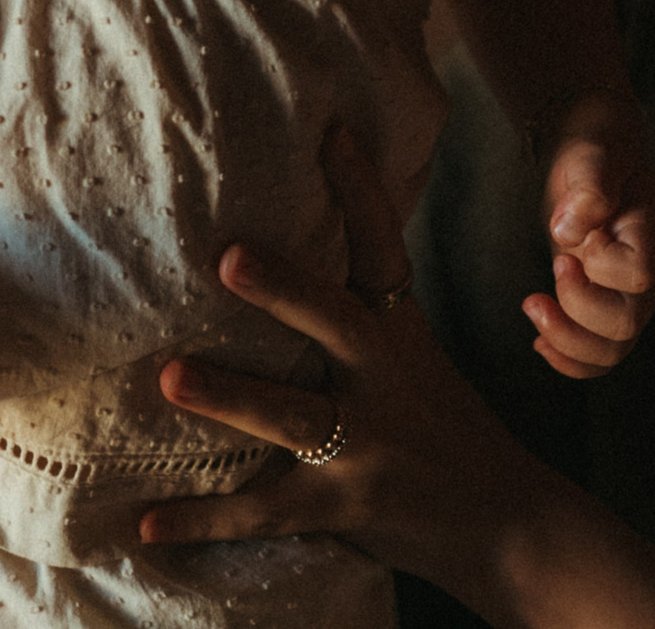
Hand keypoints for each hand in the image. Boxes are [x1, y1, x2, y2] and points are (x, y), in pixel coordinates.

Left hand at [141, 129, 551, 584]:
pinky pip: (266, 512)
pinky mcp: (345, 505)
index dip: (360, 189)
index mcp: (397, 333)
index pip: (381, 249)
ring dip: (231, 396)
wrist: (505, 519)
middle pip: (333, 322)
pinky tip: (148, 524)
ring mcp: (368, 443)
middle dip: (282, 289)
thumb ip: (361, 319)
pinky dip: (206, 520)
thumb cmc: (442, 429)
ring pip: (294, 414)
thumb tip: (278, 262)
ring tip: (170, 378)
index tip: (331, 130)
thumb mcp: (414, 360)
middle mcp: (386, 378)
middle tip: (227, 256)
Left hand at [529, 86, 654, 377]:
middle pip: (626, 325)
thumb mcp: (594, 156)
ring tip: (532, 307)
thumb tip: (569, 230)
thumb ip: (591, 186)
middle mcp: (645, 274)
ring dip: (567, 343)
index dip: (597, 267)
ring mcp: (626, 295)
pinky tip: (539, 340)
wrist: (597, 155)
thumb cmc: (598, 152)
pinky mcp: (603, 304)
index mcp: (649, 238)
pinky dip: (569, 358)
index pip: (635, 276)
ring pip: (612, 350)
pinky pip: (598, 353)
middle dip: (575, 314)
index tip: (567, 240)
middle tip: (545, 276)